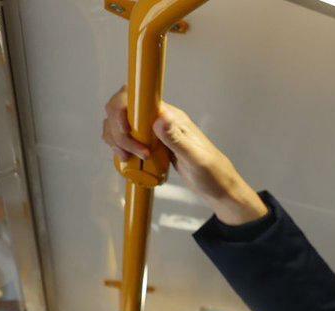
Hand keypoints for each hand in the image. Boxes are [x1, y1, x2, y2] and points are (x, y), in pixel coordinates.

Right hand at [101, 89, 265, 224]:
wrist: (218, 189)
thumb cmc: (213, 174)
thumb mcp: (196, 159)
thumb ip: (178, 140)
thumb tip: (160, 119)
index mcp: (171, 117)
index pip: (136, 97)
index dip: (122, 109)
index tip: (126, 131)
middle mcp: (160, 120)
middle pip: (122, 110)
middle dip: (118, 130)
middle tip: (130, 153)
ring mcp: (153, 133)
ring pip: (120, 125)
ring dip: (116, 140)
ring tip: (128, 158)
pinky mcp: (150, 145)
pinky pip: (125, 139)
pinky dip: (120, 147)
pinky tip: (127, 160)